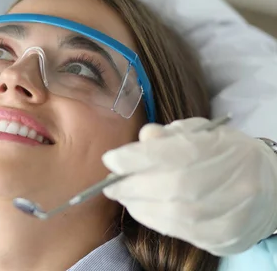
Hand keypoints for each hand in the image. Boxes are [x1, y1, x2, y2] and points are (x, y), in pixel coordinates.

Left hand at [102, 117, 276, 255]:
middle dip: (133, 186)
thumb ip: (170, 135)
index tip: (111, 159)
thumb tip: (143, 138)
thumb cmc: (226, 154)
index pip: (176, 154)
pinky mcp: (227, 238)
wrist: (270, 186)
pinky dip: (156, 221)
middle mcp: (235, 184)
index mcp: (226, 149)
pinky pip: (183, 233)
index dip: (138, 158)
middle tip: (110, 184)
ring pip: (176, 216)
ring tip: (124, 196)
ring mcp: (234, 215)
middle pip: (173, 188)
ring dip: (140, 207)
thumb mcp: (201, 133)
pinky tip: (144, 210)